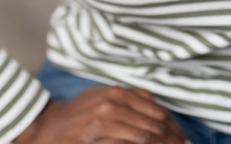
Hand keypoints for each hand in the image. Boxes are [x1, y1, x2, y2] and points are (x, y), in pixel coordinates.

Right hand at [14, 84, 186, 143]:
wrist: (49, 126)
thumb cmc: (78, 113)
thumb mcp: (103, 96)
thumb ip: (129, 98)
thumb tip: (157, 107)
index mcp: (119, 91)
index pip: (157, 110)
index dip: (173, 126)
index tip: (182, 138)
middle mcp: (114, 101)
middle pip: (155, 123)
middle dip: (171, 138)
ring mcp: (105, 118)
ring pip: (145, 135)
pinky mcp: (96, 133)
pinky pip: (128, 142)